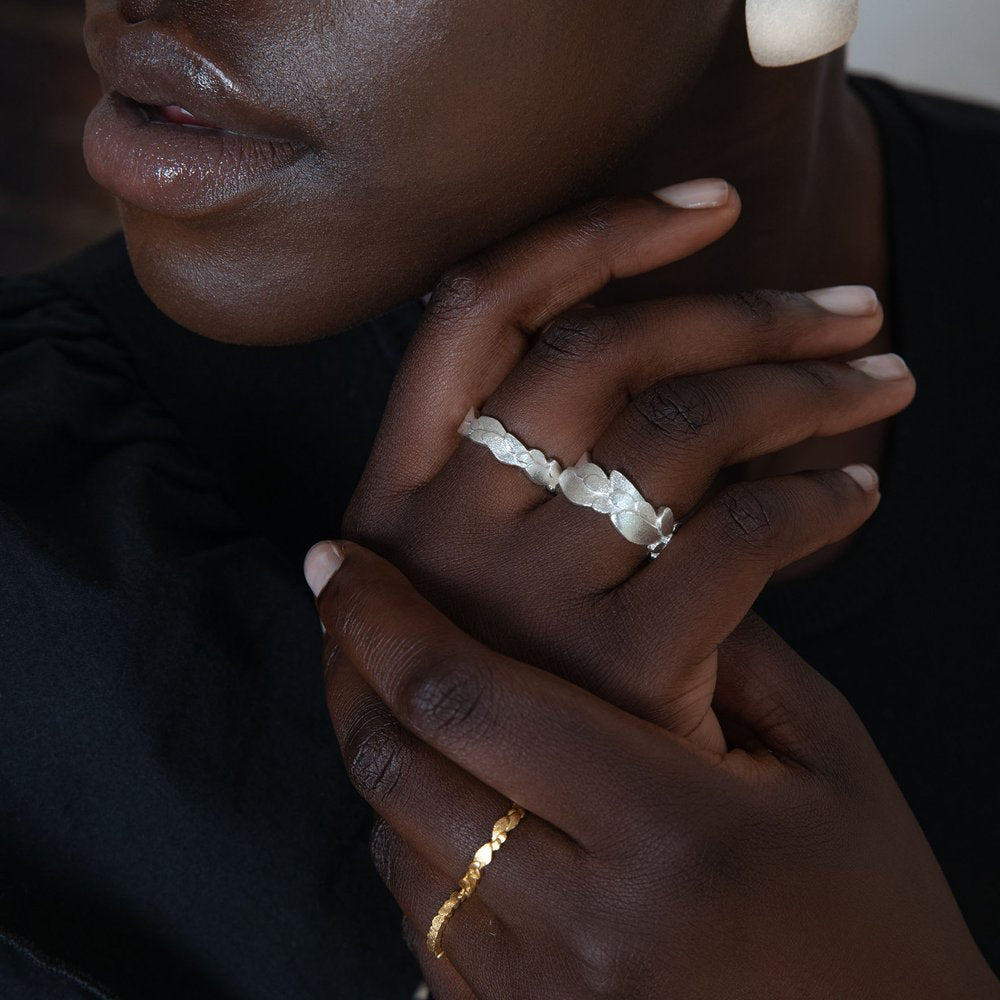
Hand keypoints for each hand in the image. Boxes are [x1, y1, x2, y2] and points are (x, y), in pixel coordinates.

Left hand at [313, 544, 998, 998]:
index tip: (338, 564)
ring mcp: (542, 999)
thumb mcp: (827, 757)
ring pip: (396, 846)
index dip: (383, 620)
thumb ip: (728, 652)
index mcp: (666, 830)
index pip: (470, 700)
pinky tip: (445, 793)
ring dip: (380, 755)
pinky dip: (410, 841)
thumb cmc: (871, 908)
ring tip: (395, 691)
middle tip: (344, 605)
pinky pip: (422, 922)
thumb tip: (637, 570)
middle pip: (400, 769)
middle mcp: (583, 924)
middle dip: (352, 674)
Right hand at [340, 183, 913, 748]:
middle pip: (607, 348)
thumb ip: (495, 464)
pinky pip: (739, 534)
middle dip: (747, 308)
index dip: (594, 234)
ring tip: (878, 377)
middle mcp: (444, 523)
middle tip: (849, 306)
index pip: (481, 307)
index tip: (709, 207)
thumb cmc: (496, 680)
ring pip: (683, 426)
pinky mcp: (615, 666)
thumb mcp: (451, 567)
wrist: (504, 843)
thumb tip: (609, 325)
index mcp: (399, 484)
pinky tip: (856, 490)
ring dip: (805, 385)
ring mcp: (526, 594)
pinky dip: (816, 497)